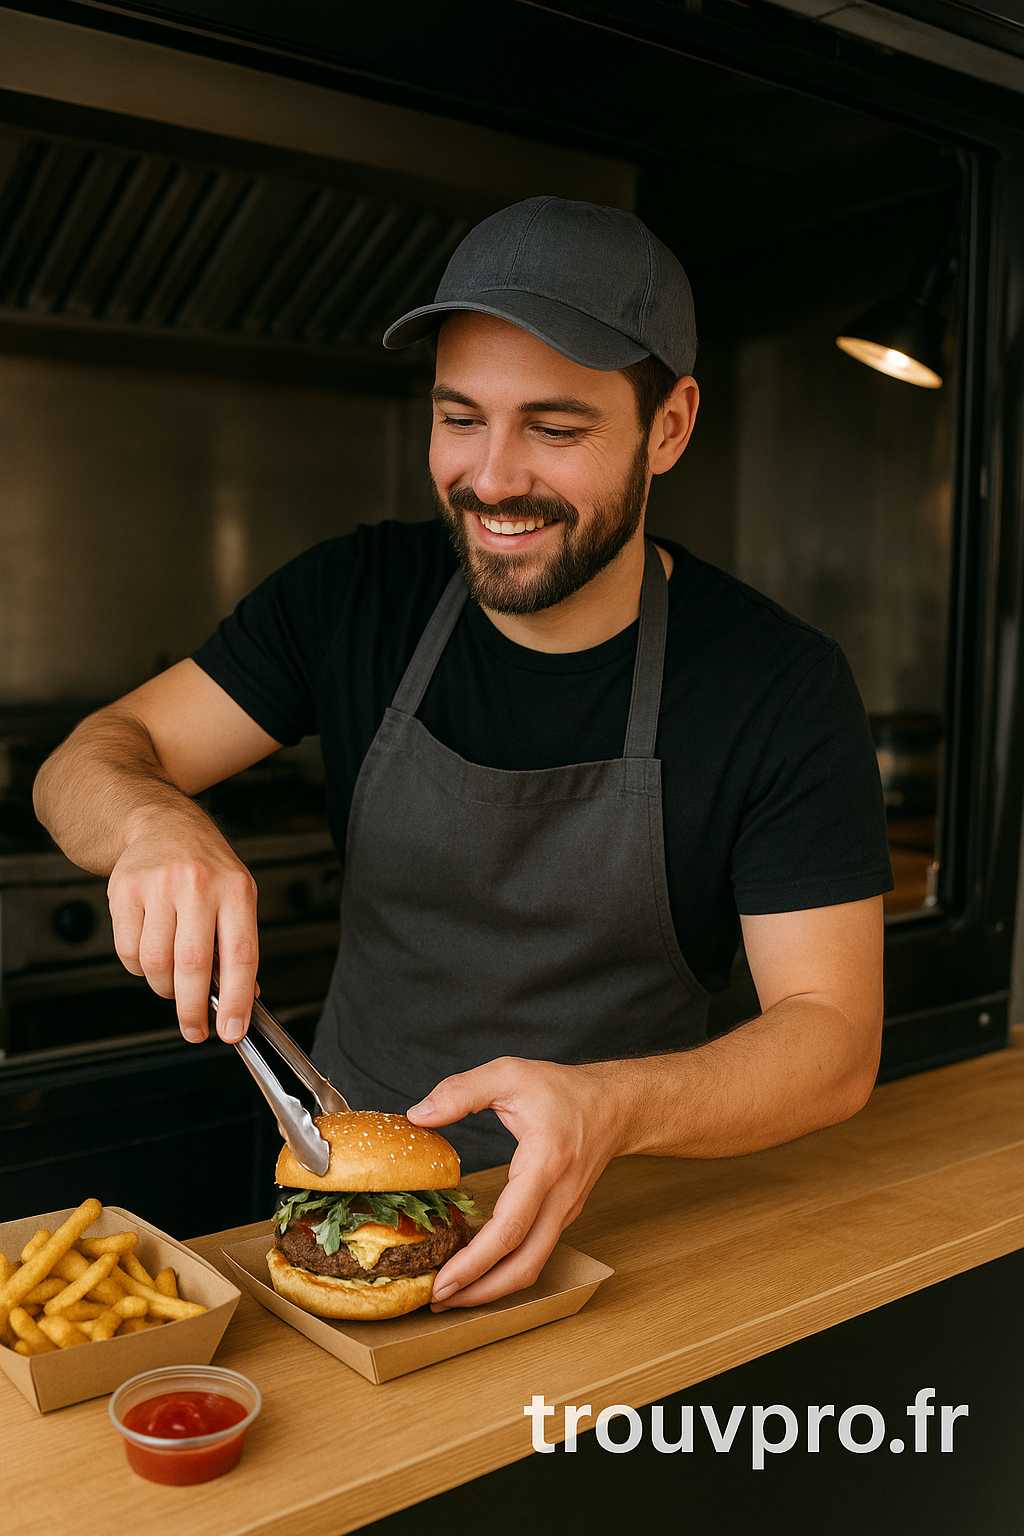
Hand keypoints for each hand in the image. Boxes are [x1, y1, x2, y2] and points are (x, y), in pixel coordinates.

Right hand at [106, 808, 258, 1044]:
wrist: (162, 823)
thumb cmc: (205, 865)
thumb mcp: (237, 894)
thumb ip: (239, 944)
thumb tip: (244, 998)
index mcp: (236, 890)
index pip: (241, 956)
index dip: (237, 1000)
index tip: (232, 1030)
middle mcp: (199, 885)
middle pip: (193, 965)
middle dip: (194, 1010)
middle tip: (195, 1029)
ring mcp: (159, 886)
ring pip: (156, 963)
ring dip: (164, 988)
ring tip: (172, 982)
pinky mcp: (124, 890)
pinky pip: (128, 951)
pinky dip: (139, 968)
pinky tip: (151, 955)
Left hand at [406, 1057, 629, 1308]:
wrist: (616, 1106)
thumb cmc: (564, 1090)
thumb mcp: (510, 1073)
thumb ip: (462, 1091)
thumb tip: (418, 1115)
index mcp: (544, 1165)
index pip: (510, 1228)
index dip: (474, 1262)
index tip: (441, 1281)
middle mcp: (558, 1199)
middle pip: (523, 1265)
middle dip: (479, 1292)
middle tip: (436, 1301)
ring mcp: (564, 1213)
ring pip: (530, 1267)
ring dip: (491, 1287)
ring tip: (450, 1293)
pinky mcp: (561, 1217)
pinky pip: (533, 1253)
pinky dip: (504, 1268)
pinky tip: (475, 1266)